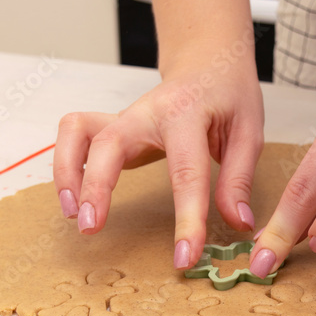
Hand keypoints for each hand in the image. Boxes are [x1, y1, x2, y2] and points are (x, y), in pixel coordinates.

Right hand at [53, 62, 263, 268]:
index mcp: (187, 114)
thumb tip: (237, 225)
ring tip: (73, 214)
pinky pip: (75, 135)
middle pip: (109, 143)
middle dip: (96, 187)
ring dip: (68, 172)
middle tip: (92, 227)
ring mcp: (124, 116)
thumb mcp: (248, 132)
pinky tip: (74, 196)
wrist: (208, 60)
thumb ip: (238, 179)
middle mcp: (147, 112)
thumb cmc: (228, 93)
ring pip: (77, 132)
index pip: (186, 172)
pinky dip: (66, 163)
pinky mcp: (112, 126)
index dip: (186, 218)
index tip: (184, 256)